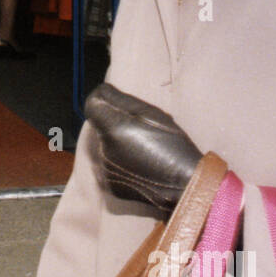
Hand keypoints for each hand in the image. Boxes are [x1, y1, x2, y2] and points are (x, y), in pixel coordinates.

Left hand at [84, 83, 201, 213]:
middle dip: (113, 125)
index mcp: (111, 130)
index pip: (91, 105)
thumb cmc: (172, 145)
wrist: (184, 185)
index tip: (117, 102)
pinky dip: (119, 163)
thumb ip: (121, 100)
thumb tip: (101, 90)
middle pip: (99, 128)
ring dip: (115, 145)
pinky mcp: (109, 186)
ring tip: (142, 150)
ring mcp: (104, 171)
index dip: (104, 100)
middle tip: (140, 131)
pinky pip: (108, 166)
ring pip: (103, 147)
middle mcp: (102, 151)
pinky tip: (140, 165)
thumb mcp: (152, 114)